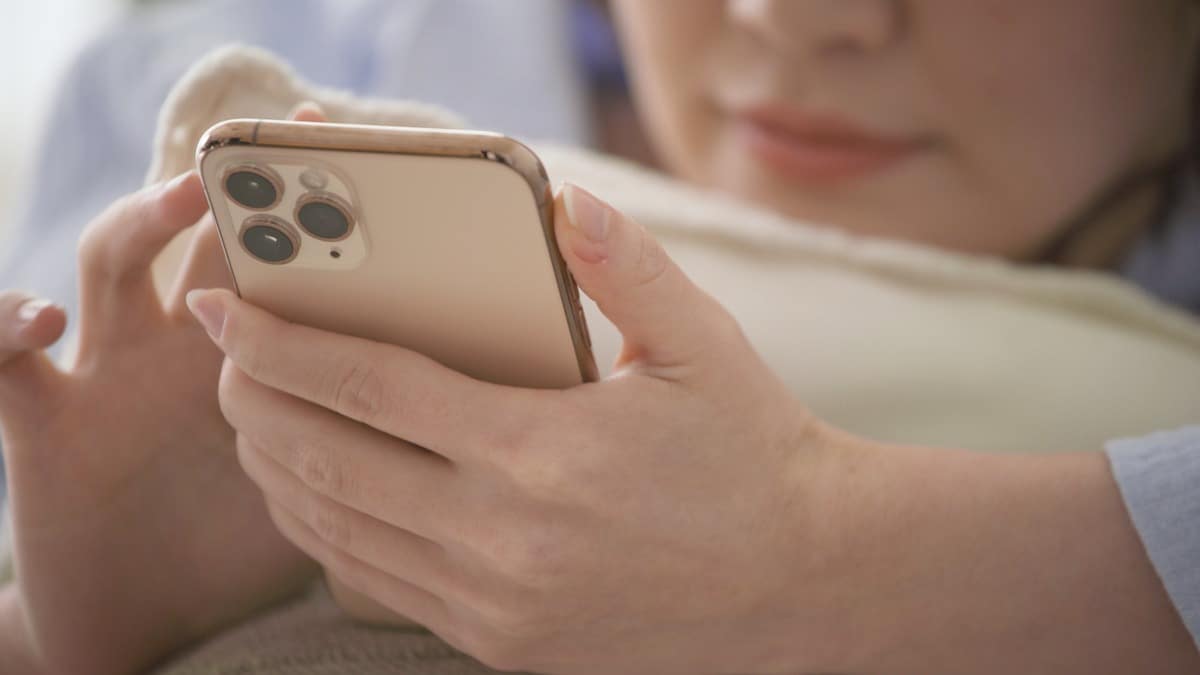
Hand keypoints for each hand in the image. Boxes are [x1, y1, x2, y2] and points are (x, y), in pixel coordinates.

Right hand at [0, 106, 326, 674]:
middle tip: (282, 140)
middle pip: (203, 238)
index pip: (279, 253)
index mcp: (253, 353)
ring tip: (182, 198)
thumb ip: (381, 427)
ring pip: (111, 264)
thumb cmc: (248, 546)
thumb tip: (490, 394)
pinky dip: (7, 327)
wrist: (154, 619)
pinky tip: (40, 320)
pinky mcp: (45, 423)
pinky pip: (7, 363)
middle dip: (240, 182)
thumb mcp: (327, 477)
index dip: (306, 199)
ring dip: (139, 220)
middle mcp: (181, 345)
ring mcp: (110, 374)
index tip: (351, 147)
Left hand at [191, 184, 841, 673]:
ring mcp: (495, 604)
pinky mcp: (503, 644)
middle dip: (254, 402)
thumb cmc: (755, 457)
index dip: (284, 343)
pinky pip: (380, 585)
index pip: (372, 387)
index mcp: (542, 449)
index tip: (225, 309)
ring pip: (339, 532)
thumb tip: (564, 202)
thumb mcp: (703, 346)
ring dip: (278, 469)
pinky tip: (319, 495)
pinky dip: (328, 534)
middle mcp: (501, 536)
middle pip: (329, 461)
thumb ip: (626, 266)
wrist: (805, 583)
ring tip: (253, 419)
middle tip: (222, 356)